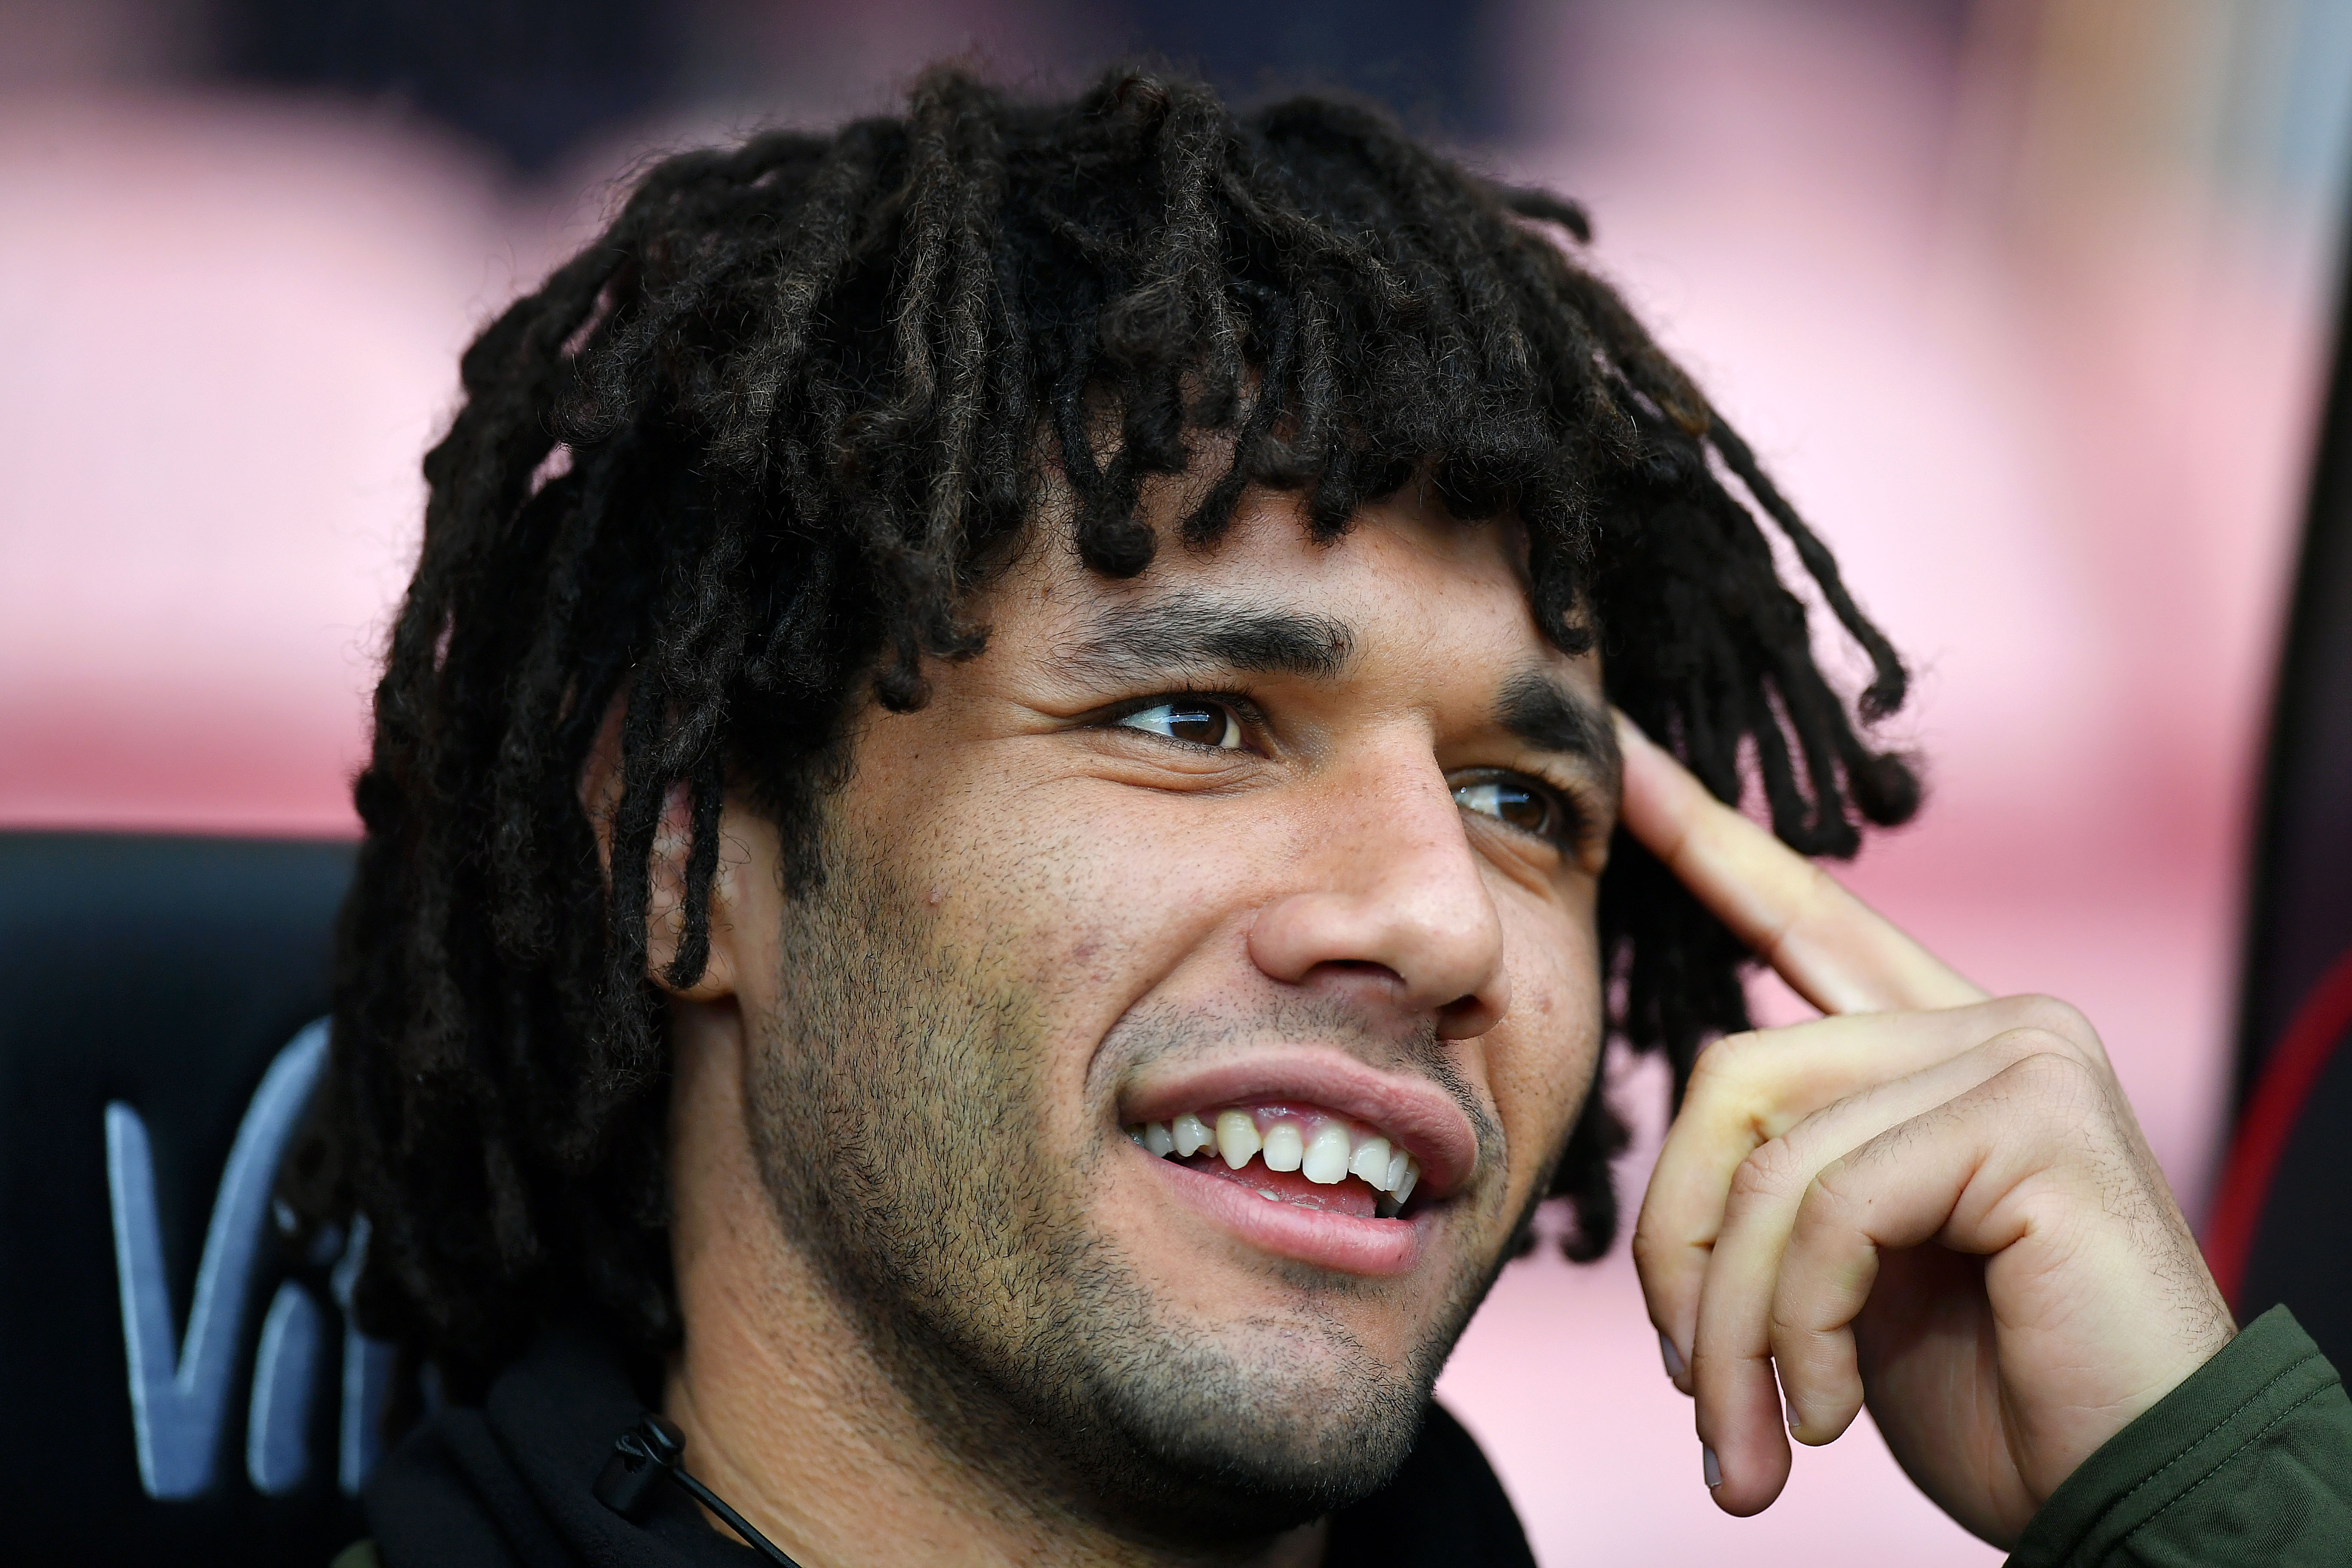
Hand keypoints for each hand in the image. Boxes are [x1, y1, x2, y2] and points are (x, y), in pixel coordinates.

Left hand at [1617, 714, 2235, 1547]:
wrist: (2129, 1493)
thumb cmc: (1992, 1393)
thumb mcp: (1848, 1265)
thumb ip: (1785, 1174)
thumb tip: (1683, 1146)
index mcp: (1941, 1046)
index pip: (1805, 921)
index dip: (1710, 844)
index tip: (1628, 763)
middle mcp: (1992, 1022)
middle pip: (1731, 1076)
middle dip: (1681, 1244)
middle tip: (1694, 1382)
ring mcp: (2023, 1058)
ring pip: (1770, 1160)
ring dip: (1733, 1319)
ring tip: (1750, 1432)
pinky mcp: (2037, 1120)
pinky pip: (1834, 1206)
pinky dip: (1802, 1324)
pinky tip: (1830, 1408)